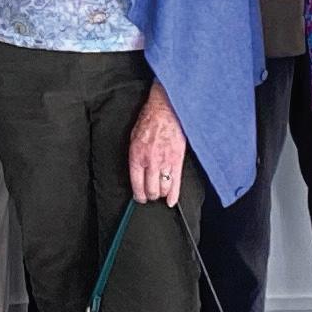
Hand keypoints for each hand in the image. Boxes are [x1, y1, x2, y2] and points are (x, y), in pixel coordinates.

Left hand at [127, 85, 188, 205]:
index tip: (139, 198)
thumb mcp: (133, 138)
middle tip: (150, 196)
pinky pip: (176, 182)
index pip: (136, 184)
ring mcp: (165, 162)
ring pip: (163, 188)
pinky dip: (174, 195)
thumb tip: (136, 174)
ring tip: (160, 193)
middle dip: (149, 196)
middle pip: (150, 189)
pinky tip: (171, 201)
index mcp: (136, 155)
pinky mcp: (178, 160)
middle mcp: (150, 161)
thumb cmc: (149, 121)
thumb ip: (135, 157)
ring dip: (161, 194)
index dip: (138, 195)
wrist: (165, 110)